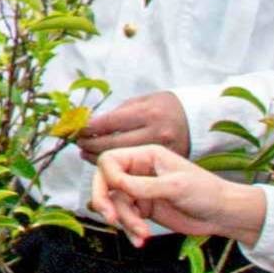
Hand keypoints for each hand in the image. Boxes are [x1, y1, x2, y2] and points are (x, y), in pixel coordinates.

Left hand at [67, 87, 191, 156]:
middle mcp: (155, 133)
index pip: (109, 123)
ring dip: (99, 157)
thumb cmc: (166, 107)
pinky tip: (107, 162)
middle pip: (112, 144)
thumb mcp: (144, 101)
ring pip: (121, 161)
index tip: (75, 129)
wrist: (198, 122)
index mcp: (148, 113)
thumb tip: (91, 123)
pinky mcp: (166, 168)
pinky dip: (119, 167)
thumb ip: (119, 113)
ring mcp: (162, 153)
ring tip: (86, 152)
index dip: (88, 128)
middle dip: (90, 144)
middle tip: (78, 142)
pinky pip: (135, 171)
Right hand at [104, 149, 265, 247]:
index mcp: (146, 156)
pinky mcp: (145, 210)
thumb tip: (115, 185)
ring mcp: (141, 191)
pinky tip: (141, 240)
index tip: (119, 192)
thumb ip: (144, 186)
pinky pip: (126, 219)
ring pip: (116, 205)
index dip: (107, 177)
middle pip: (105, 183)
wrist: (222, 214)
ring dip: (126, 222)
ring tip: (143, 235)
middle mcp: (139, 171)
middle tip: (111, 219)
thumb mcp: (175, 186)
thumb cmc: (205, 192)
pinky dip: (130, 231)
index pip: (110, 161)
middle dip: (105, 202)